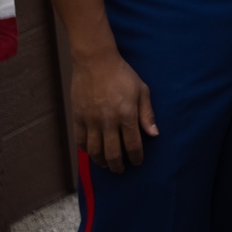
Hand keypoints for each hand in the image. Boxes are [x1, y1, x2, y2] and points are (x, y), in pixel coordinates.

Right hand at [71, 49, 156, 172]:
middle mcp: (108, 122)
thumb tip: (154, 134)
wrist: (96, 62)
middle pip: (113, 153)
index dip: (136, 157)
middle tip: (121, 169)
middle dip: (118, 165)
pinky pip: (81, 141)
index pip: (133, 145)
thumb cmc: (122, 75)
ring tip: (107, 165)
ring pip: (95, 151)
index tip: (138, 162)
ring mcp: (91, 121)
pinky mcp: (78, 118)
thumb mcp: (142, 91)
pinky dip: (86, 151)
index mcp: (127, 115)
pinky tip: (92, 153)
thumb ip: (147, 114)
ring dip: (102, 162)